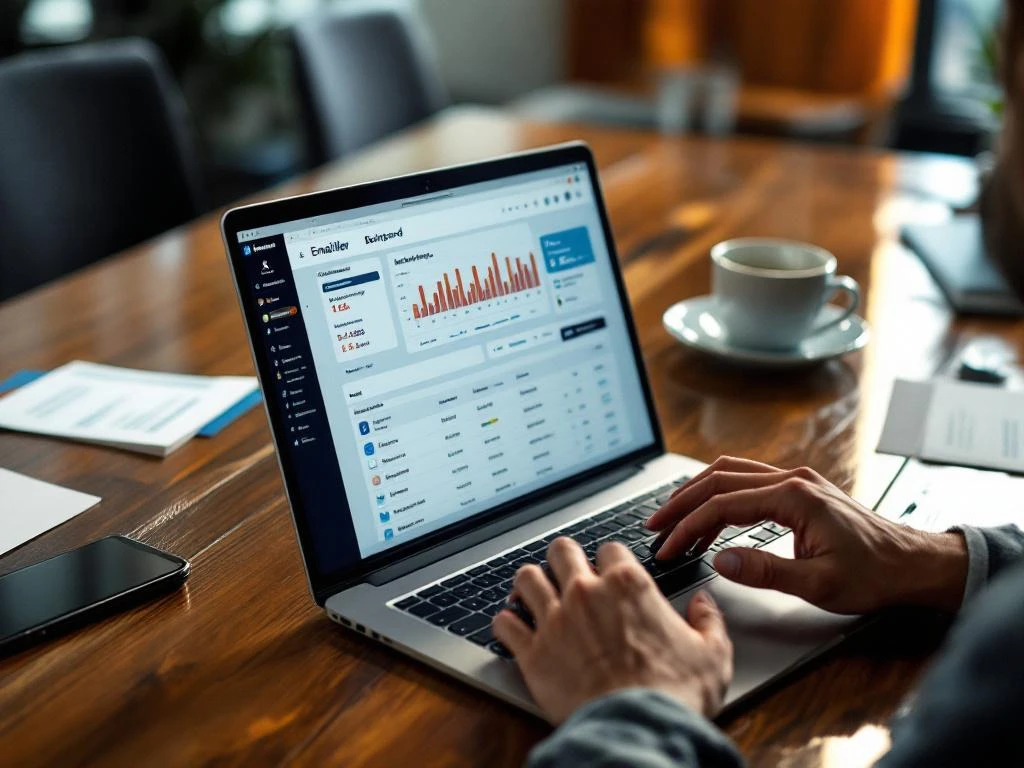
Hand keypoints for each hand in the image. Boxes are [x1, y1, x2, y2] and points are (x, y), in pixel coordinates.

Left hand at [492, 538, 731, 724]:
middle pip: (561, 551)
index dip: (609, 559)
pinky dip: (506, 624)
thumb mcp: (712, 654)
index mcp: (628, 584)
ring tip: (533, 593)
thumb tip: (705, 604)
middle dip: (563, 559)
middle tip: (566, 572)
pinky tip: (512, 628)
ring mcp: (554, 619)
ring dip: (529, 584)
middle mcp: (585, 593)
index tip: (609, 572)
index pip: (609, 548)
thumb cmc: (674, 694)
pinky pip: (504, 624)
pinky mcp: (531, 652)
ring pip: (525, 579)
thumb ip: (709, 621)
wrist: (637, 728)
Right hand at [646, 457, 968, 614]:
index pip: (723, 505)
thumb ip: (764, 570)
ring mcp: (796, 480)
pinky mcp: (799, 488)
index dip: (688, 527)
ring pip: (730, 473)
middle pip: (718, 479)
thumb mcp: (818, 583)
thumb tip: (719, 560)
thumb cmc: (874, 575)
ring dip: (696, 493)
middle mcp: (792, 479)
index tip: (668, 548)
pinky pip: (747, 481)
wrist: (912, 563)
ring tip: (672, 519)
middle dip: (681, 503)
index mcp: (794, 497)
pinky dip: (719, 493)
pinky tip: (709, 515)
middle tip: (654, 527)